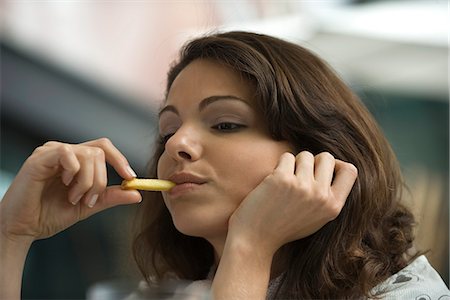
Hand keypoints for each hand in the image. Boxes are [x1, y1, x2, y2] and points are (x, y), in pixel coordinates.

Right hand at [0, 138, 141, 242]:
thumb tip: (137, 193)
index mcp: (76, 161)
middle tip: (89, 200)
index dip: (120, 160)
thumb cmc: (49, 215)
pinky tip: (64, 186)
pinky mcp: (40, 158)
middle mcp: (65, 152)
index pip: (104, 148)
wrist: (22, 229)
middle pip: (100, 152)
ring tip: (73, 198)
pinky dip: (73, 173)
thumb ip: (110, 197)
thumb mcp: (88, 206)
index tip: (131, 177)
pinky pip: (68, 154)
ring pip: (88, 154)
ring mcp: (52, 152)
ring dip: (87, 182)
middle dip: (101, 180)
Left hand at [228, 151, 357, 255]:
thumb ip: (328, 196)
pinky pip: (286, 157)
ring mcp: (302, 186)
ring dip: (294, 163)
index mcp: (333, 207)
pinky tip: (272, 182)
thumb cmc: (283, 227)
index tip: (321, 170)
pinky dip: (279, 165)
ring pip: (305, 155)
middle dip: (312, 161)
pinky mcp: (282, 179)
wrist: (255, 239)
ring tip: (284, 181)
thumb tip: (336, 165)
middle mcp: (321, 196)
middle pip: (327, 158)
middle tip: (299, 175)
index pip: (350, 171)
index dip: (337, 165)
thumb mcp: (316, 218)